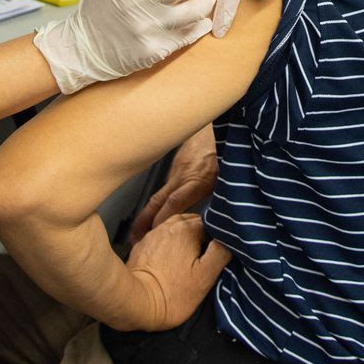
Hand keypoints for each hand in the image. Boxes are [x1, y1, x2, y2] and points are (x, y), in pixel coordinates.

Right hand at [31, 0, 214, 94]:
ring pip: (195, 10)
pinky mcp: (156, 50)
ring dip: (202, 3)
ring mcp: (150, 28)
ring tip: (200, 1)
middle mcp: (140, 4)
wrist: (82, 50)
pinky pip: (190, 34)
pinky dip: (200, 25)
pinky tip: (200, 21)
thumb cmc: (99, 13)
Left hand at [125, 213, 231, 330]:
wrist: (136, 304)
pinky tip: (170, 260)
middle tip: (204, 255)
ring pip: (175, 228)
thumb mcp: (206, 276)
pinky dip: (168, 244)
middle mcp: (169, 225)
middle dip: (201, 234)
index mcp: (187, 228)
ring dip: (184, 238)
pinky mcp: (141, 246)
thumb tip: (229, 236)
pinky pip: (161, 238)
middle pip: (192, 222)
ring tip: (188, 257)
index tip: (218, 251)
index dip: (218, 236)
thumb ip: (221, 251)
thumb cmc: (173, 293)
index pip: (211, 222)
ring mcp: (152, 234)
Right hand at [131, 127, 217, 241]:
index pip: (175, 202)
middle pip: (157, 201)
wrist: (222, 124)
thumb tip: (219, 220)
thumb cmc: (228, 151)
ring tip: (143, 231)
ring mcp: (176, 168)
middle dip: (143, 222)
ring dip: (150, 212)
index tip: (153, 233)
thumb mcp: (229, 178)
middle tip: (134, 239)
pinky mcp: (176, 163)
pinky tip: (160, 208)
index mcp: (198, 180)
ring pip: (160, 193)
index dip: (163, 218)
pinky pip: (166, 184)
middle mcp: (182, 175)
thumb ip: (221, 199)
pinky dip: (161, 198)